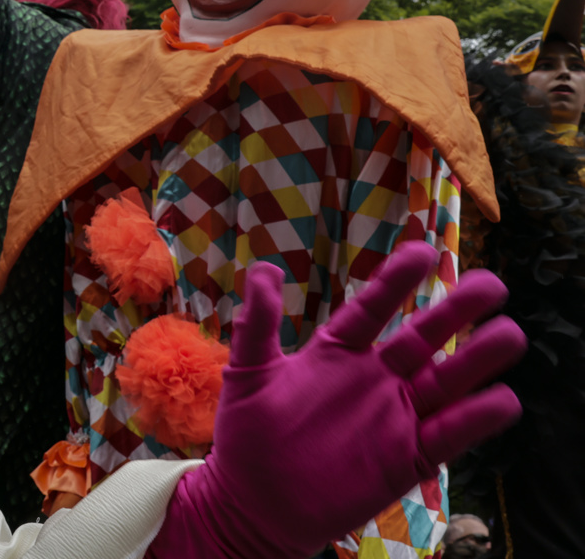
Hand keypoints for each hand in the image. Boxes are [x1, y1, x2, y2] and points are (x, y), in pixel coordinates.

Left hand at [152, 242, 524, 557]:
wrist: (254, 503)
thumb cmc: (247, 435)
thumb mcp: (248, 372)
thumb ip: (258, 323)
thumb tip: (263, 269)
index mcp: (337, 352)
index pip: (373, 308)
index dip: (396, 281)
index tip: (422, 251)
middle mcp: (374, 378)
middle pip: (423, 338)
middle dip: (456, 310)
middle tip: (490, 284)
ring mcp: (395, 416)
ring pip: (446, 381)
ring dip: (478, 359)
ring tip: (508, 333)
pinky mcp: (407, 458)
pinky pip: (449, 434)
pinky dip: (477, 418)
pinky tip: (502, 399)